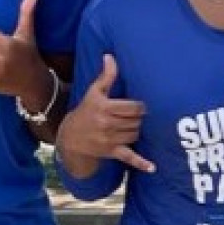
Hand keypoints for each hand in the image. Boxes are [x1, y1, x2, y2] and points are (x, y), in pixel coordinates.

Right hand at [55, 55, 151, 178]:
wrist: (70, 138)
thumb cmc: (85, 111)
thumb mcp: (93, 93)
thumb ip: (105, 76)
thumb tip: (110, 56)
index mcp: (104, 108)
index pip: (133, 107)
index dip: (141, 106)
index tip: (140, 106)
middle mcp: (107, 124)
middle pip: (136, 121)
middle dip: (139, 118)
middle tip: (137, 116)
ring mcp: (110, 140)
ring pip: (136, 134)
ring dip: (138, 130)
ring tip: (135, 126)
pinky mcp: (112, 152)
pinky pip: (129, 158)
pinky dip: (141, 163)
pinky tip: (153, 168)